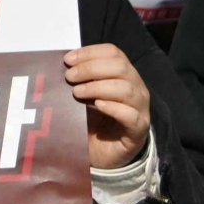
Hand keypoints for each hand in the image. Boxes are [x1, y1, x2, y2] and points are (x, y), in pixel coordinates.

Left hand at [65, 41, 152, 166]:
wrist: (102, 151)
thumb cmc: (92, 118)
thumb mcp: (83, 94)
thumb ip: (78, 78)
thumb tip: (63, 63)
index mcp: (124, 74)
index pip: (113, 52)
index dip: (89, 53)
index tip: (67, 60)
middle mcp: (137, 88)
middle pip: (120, 67)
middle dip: (90, 68)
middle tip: (69, 77)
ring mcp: (140, 109)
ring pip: (126, 89)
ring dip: (97, 87)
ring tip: (77, 93)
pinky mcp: (138, 130)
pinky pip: (131, 115)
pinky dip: (113, 107)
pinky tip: (97, 105)